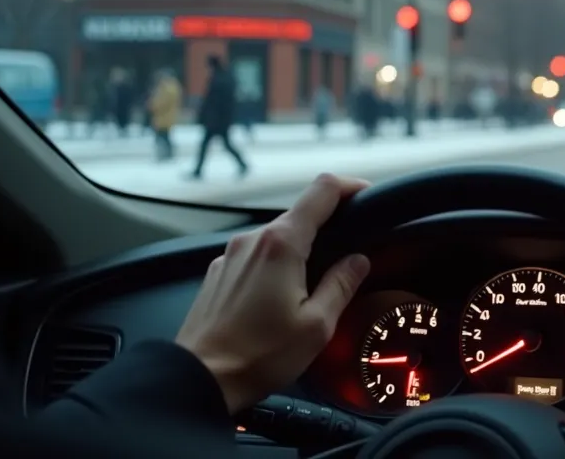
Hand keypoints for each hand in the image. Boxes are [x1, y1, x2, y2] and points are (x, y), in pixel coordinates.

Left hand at [176, 173, 371, 413]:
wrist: (200, 379)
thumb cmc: (257, 356)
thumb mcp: (317, 325)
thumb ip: (341, 285)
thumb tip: (358, 261)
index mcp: (281, 244)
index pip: (321, 190)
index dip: (349, 186)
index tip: (365, 194)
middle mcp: (252, 240)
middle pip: (299, 214)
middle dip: (326, 228)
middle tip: (347, 254)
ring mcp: (230, 255)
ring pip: (275, 237)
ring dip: (299, 251)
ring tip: (312, 286)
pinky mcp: (218, 273)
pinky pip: (255, 257)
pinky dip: (274, 266)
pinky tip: (279, 299)